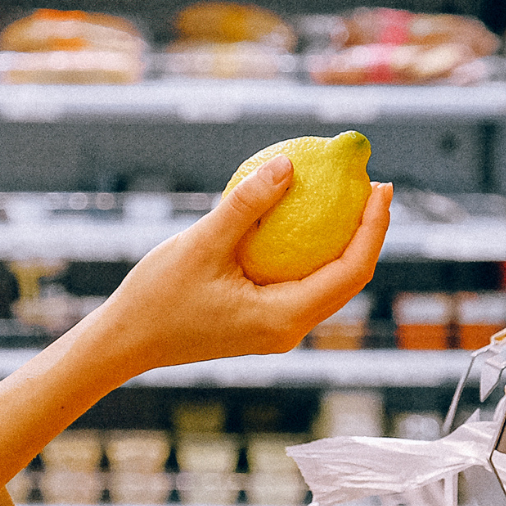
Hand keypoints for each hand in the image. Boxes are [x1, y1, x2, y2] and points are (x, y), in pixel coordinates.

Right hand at [85, 159, 390, 377]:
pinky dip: (313, 252)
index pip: (351, 271)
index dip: (373, 227)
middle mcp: (289, 330)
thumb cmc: (158, 296)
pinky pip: (302, 285)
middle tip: (372, 184)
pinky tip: (304, 219)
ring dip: (345, 243)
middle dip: (368, 232)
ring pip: (329, 285)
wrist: (126, 341)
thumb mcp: (202, 243)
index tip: (379, 185)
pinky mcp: (263, 323)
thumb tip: (290, 163)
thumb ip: (247, 204)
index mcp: (284, 317)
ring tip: (349, 198)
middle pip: (349, 280)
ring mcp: (277, 330)